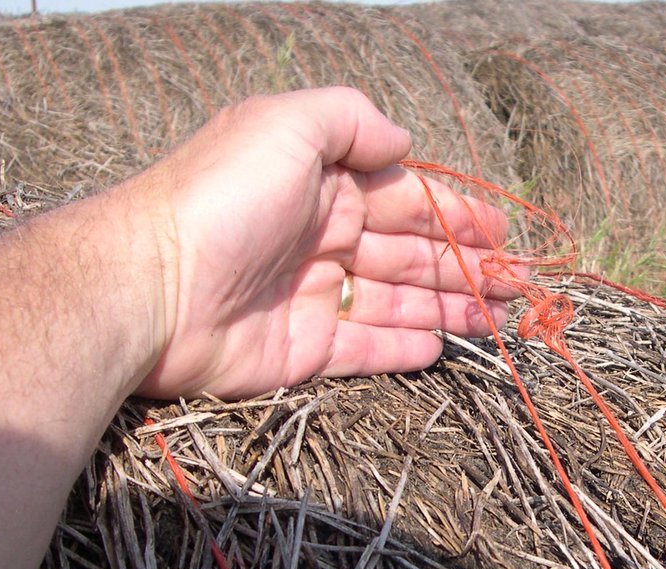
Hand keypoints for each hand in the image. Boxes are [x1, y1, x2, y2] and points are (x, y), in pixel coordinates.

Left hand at [132, 87, 518, 398]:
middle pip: (409, 254)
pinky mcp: (301, 350)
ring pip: (395, 302)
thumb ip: (350, 121)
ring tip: (498, 320)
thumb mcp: (286, 126)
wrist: (148, 287)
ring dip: (448, 309)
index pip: (405, 199)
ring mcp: (313, 296)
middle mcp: (322, 238)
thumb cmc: (220, 197)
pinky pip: (364, 348)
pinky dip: (402, 348)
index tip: (501, 237)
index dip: (457, 216)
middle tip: (517, 287)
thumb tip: (403, 140)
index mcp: (322, 184)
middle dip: (465, 268)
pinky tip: (441, 346)